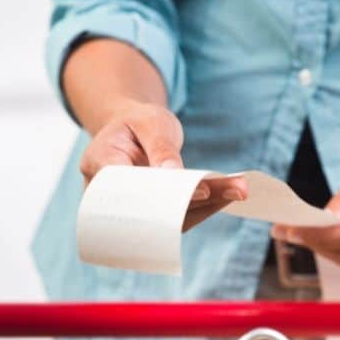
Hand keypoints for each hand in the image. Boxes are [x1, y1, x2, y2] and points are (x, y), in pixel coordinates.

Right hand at [79, 99, 247, 230]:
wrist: (131, 130)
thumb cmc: (137, 122)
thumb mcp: (149, 121)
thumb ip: (160, 146)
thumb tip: (173, 174)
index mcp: (99, 165)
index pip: (131, 188)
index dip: (165, 194)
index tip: (201, 190)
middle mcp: (110, 197)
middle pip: (155, 209)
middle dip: (196, 202)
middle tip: (234, 191)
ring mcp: (133, 211)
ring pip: (171, 218)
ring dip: (209, 205)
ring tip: (239, 188)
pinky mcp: (154, 216)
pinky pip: (180, 217)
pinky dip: (207, 205)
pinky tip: (230, 192)